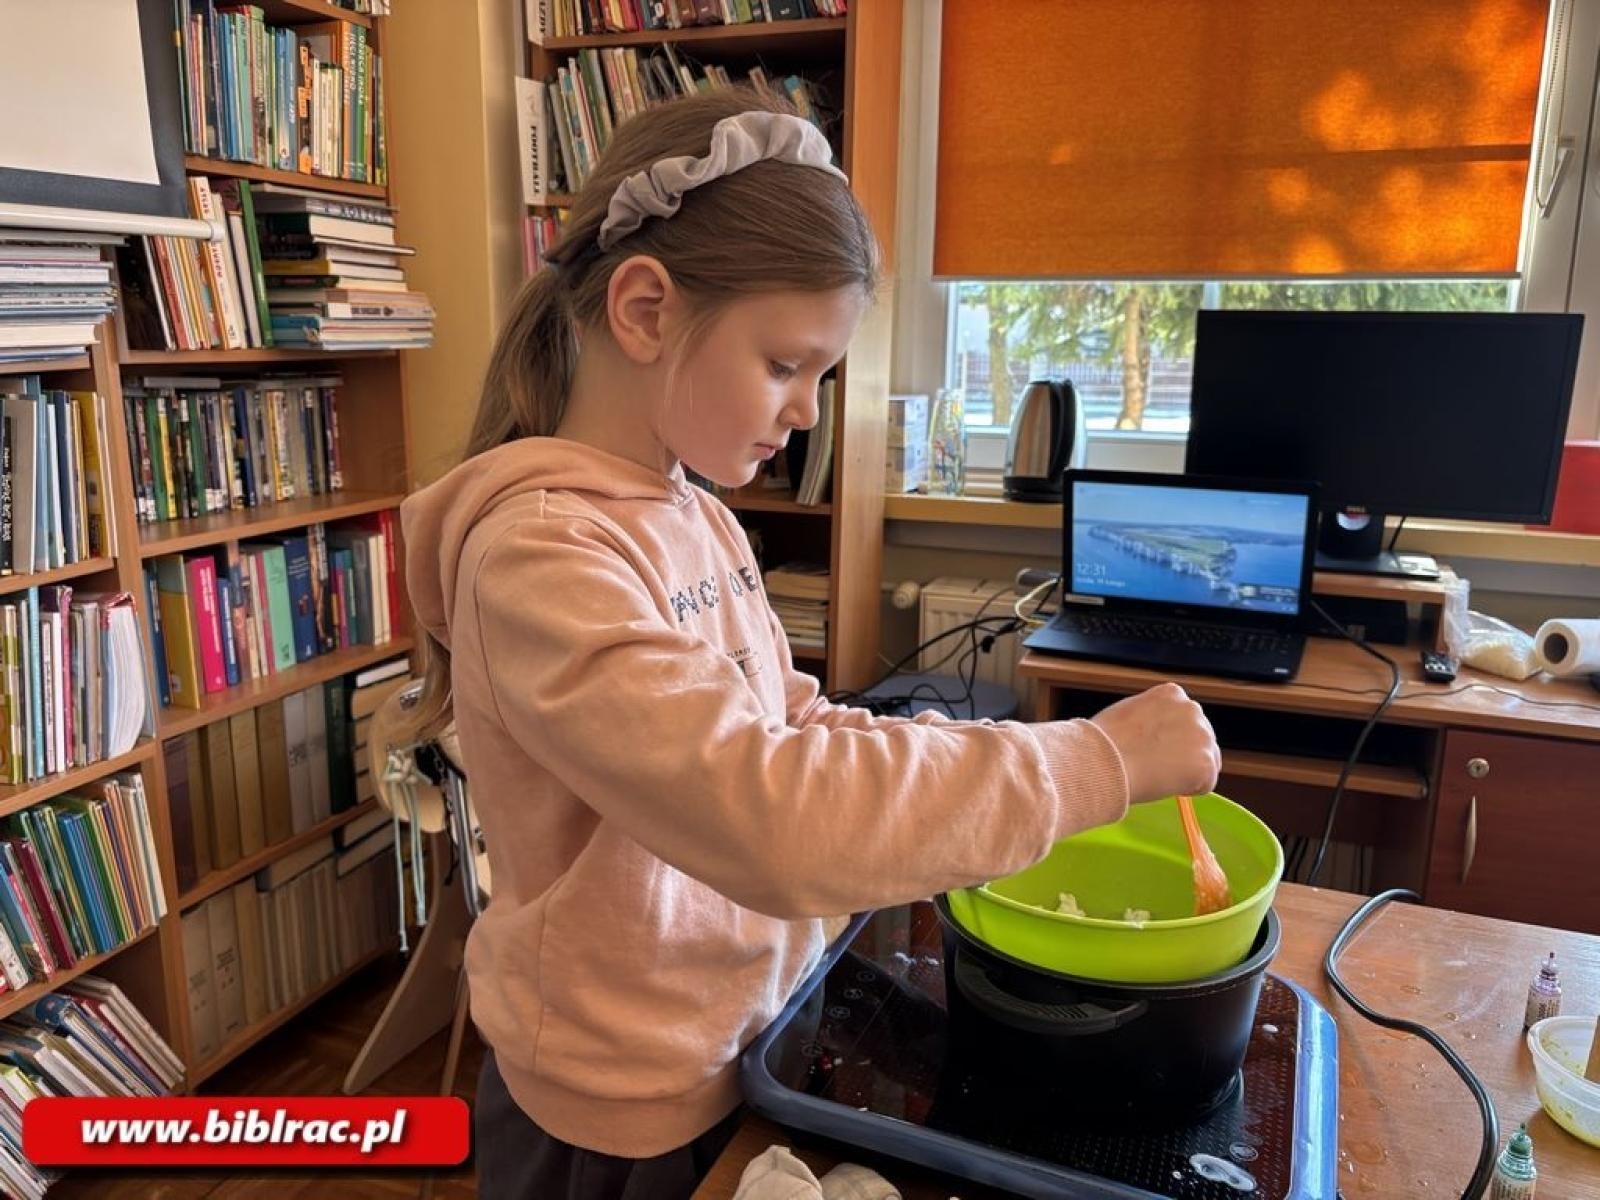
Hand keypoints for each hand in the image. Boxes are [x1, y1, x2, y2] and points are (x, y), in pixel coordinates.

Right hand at [1090, 683, 1219, 802]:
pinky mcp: (1206, 763)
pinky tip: (1165, 784)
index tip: (1155, 749)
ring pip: (1206, 760)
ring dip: (1188, 771)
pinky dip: (1189, 789)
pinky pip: (1205, 783)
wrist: (1104, 761)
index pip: (1184, 719)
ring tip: (1158, 775)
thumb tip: (1156, 734)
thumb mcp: (1129, 712)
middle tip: (1158, 766)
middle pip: (1200, 738)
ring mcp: (1203, 736)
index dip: (1170, 738)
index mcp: (1172, 694)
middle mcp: (1192, 709)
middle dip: (1184, 753)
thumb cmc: (1105, 741)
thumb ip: (1151, 718)